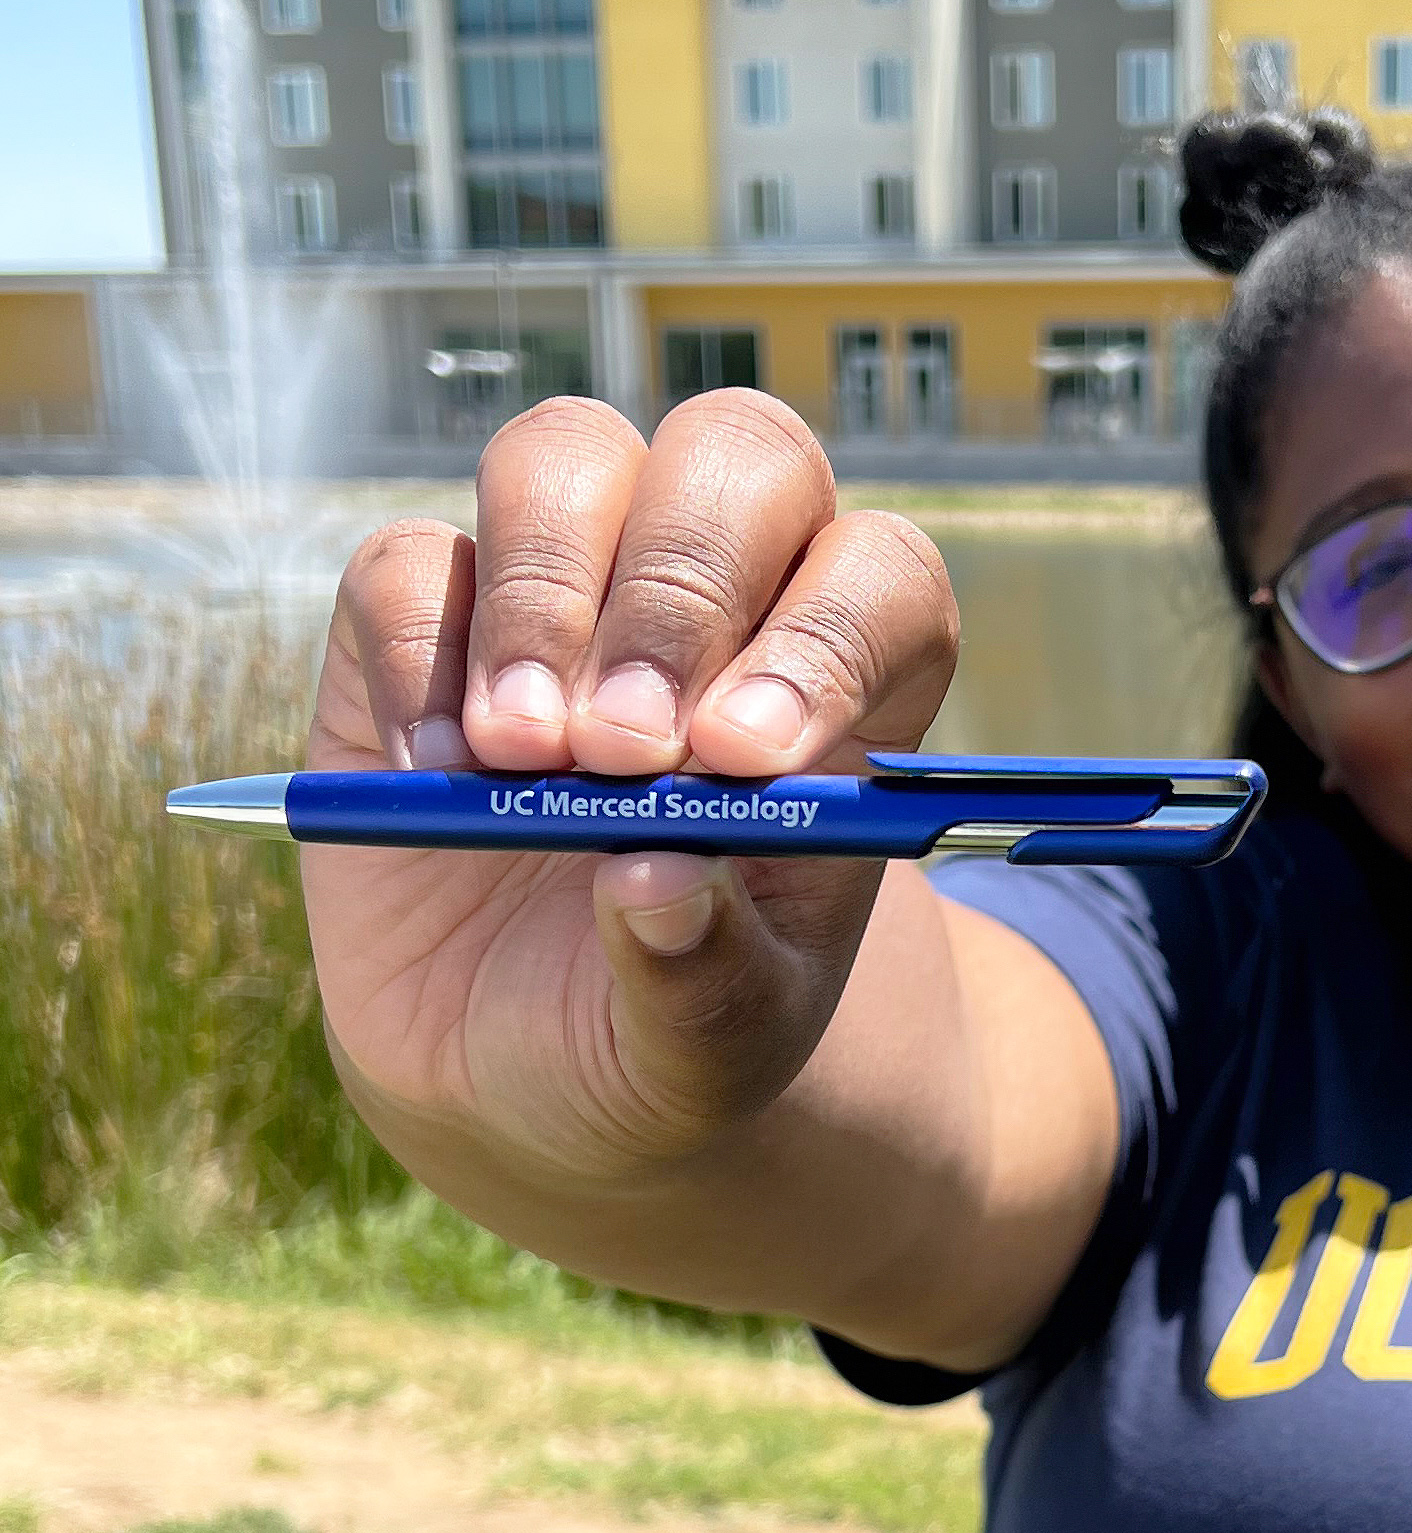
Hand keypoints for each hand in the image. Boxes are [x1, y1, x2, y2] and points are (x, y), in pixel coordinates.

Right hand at [303, 393, 958, 1192]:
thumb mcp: (709, 1051)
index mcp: (841, 692)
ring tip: (523, 756)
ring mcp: (564, 588)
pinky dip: (418, 655)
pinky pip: (407, 561)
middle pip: (738, 462)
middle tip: (622, 753)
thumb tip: (657, 879)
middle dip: (682, 591)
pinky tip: (437, 773)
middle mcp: (718, 600)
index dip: (826, 639)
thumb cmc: (662, 1036)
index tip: (744, 763)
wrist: (523, 1075)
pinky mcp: (418, 618)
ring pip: (570, 457)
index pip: (882, 583)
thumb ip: (706, 977)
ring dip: (547, 595)